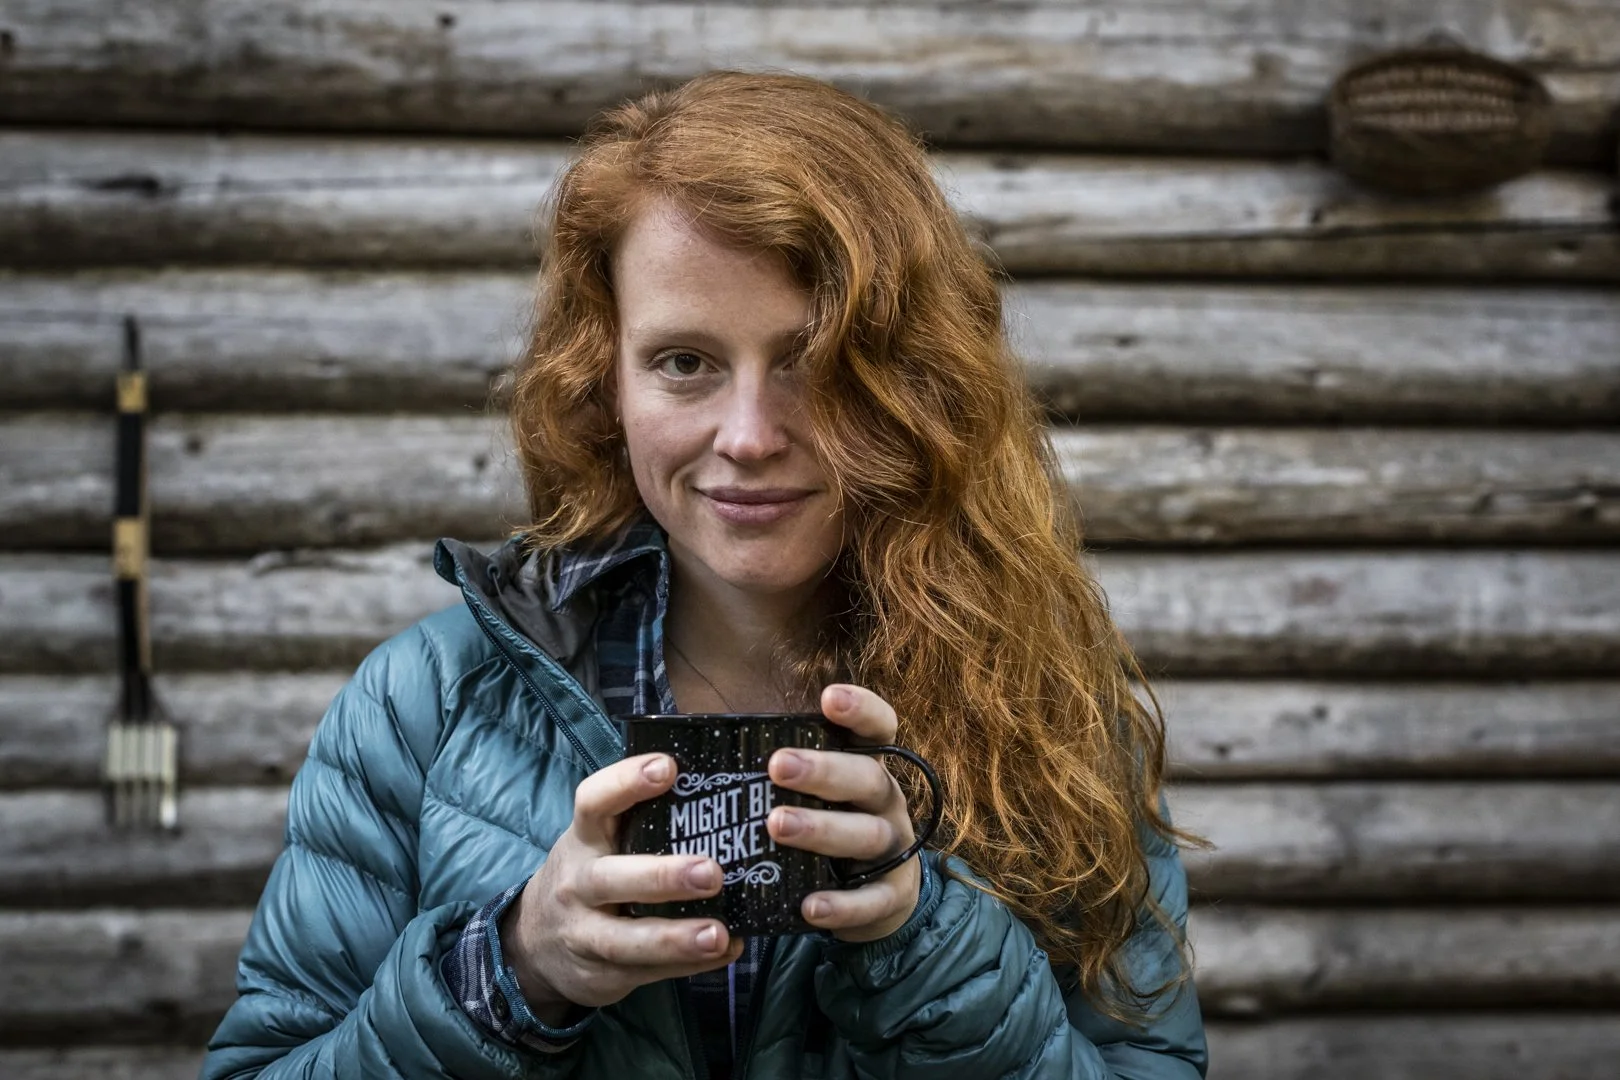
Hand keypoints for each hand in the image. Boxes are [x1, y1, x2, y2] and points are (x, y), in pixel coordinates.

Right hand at [498, 753, 743, 1023]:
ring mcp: (585, 933)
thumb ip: (642, 824)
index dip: (627, 782)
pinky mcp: (601, 975)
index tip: (669, 767)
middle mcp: (578, 884)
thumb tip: (724, 799)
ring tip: (719, 934)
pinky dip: (689, 965)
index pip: (593, 802)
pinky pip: (648, 972)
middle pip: (611, 879)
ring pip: (626, 940)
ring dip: (676, 938)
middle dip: (662, 877)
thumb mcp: (598, 844)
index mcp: (582, 840)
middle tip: (712, 873)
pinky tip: (727, 951)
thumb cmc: (589, 877)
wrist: (532, 945)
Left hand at [766, 683, 922, 942]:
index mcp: (866, 766)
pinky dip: (842, 905)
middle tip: (777, 765)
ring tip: (777, 825)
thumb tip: (686, 748)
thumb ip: (770, 769)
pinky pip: (872, 900)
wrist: (871, 898)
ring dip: (822, 830)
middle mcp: (886, 801)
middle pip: (868, 777)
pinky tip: (809, 906)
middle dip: (823, 771)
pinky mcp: (892, 896)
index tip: (829, 698)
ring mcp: (893, 848)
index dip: (861, 709)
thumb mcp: (808, 794)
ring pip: (867, 835)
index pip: (877, 727)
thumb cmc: (822, 828)